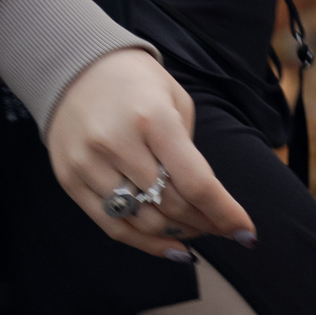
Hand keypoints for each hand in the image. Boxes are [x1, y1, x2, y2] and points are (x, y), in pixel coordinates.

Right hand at [45, 47, 252, 257]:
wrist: (73, 66)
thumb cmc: (136, 84)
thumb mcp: (175, 102)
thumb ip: (190, 153)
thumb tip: (209, 206)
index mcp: (151, 118)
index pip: (195, 182)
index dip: (225, 214)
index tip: (246, 233)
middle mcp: (116, 142)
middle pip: (171, 205)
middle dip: (206, 223)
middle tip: (222, 228)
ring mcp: (87, 163)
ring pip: (144, 220)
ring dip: (179, 233)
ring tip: (195, 229)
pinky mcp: (69, 178)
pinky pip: (112, 225)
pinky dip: (146, 244)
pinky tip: (173, 248)